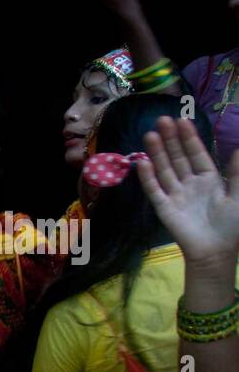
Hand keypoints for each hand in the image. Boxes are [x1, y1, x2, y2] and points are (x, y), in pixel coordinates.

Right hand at [137, 116, 238, 279]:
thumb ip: (238, 173)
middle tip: (162, 119)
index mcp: (209, 179)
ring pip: (165, 169)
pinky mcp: (164, 208)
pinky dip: (148, 178)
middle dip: (170, 139)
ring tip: (150, 135)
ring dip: (157, 153)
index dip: (189, 138)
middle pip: (178, 157)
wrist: (216, 252)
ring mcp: (176, 195)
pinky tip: (143, 163)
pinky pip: (155, 190)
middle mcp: (190, 183)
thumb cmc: (232, 225)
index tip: (182, 120)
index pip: (197, 153)